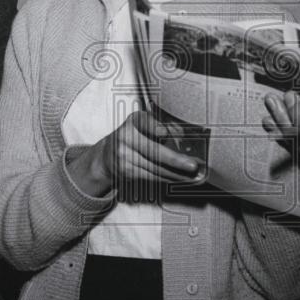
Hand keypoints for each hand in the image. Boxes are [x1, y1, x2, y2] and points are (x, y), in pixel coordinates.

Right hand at [67, 109, 205, 197]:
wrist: (107, 154)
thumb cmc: (131, 135)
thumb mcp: (142, 123)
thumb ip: (160, 125)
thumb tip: (182, 133)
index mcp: (133, 121)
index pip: (149, 125)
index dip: (160, 130)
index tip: (171, 134)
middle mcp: (126, 138)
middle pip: (153, 151)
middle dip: (175, 160)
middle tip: (192, 165)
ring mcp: (125, 156)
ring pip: (155, 167)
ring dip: (176, 173)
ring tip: (191, 175)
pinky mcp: (127, 171)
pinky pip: (151, 176)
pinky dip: (167, 178)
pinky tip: (178, 178)